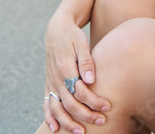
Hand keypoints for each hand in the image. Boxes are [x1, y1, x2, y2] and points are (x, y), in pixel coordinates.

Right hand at [42, 14, 110, 132]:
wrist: (56, 30)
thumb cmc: (73, 36)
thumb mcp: (81, 43)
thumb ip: (86, 62)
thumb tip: (91, 79)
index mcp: (65, 68)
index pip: (79, 91)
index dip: (93, 101)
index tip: (107, 106)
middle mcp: (56, 78)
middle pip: (70, 103)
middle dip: (86, 115)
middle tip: (102, 121)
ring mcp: (51, 83)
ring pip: (57, 108)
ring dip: (68, 122)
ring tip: (81, 132)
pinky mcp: (49, 85)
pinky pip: (47, 104)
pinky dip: (49, 117)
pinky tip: (55, 129)